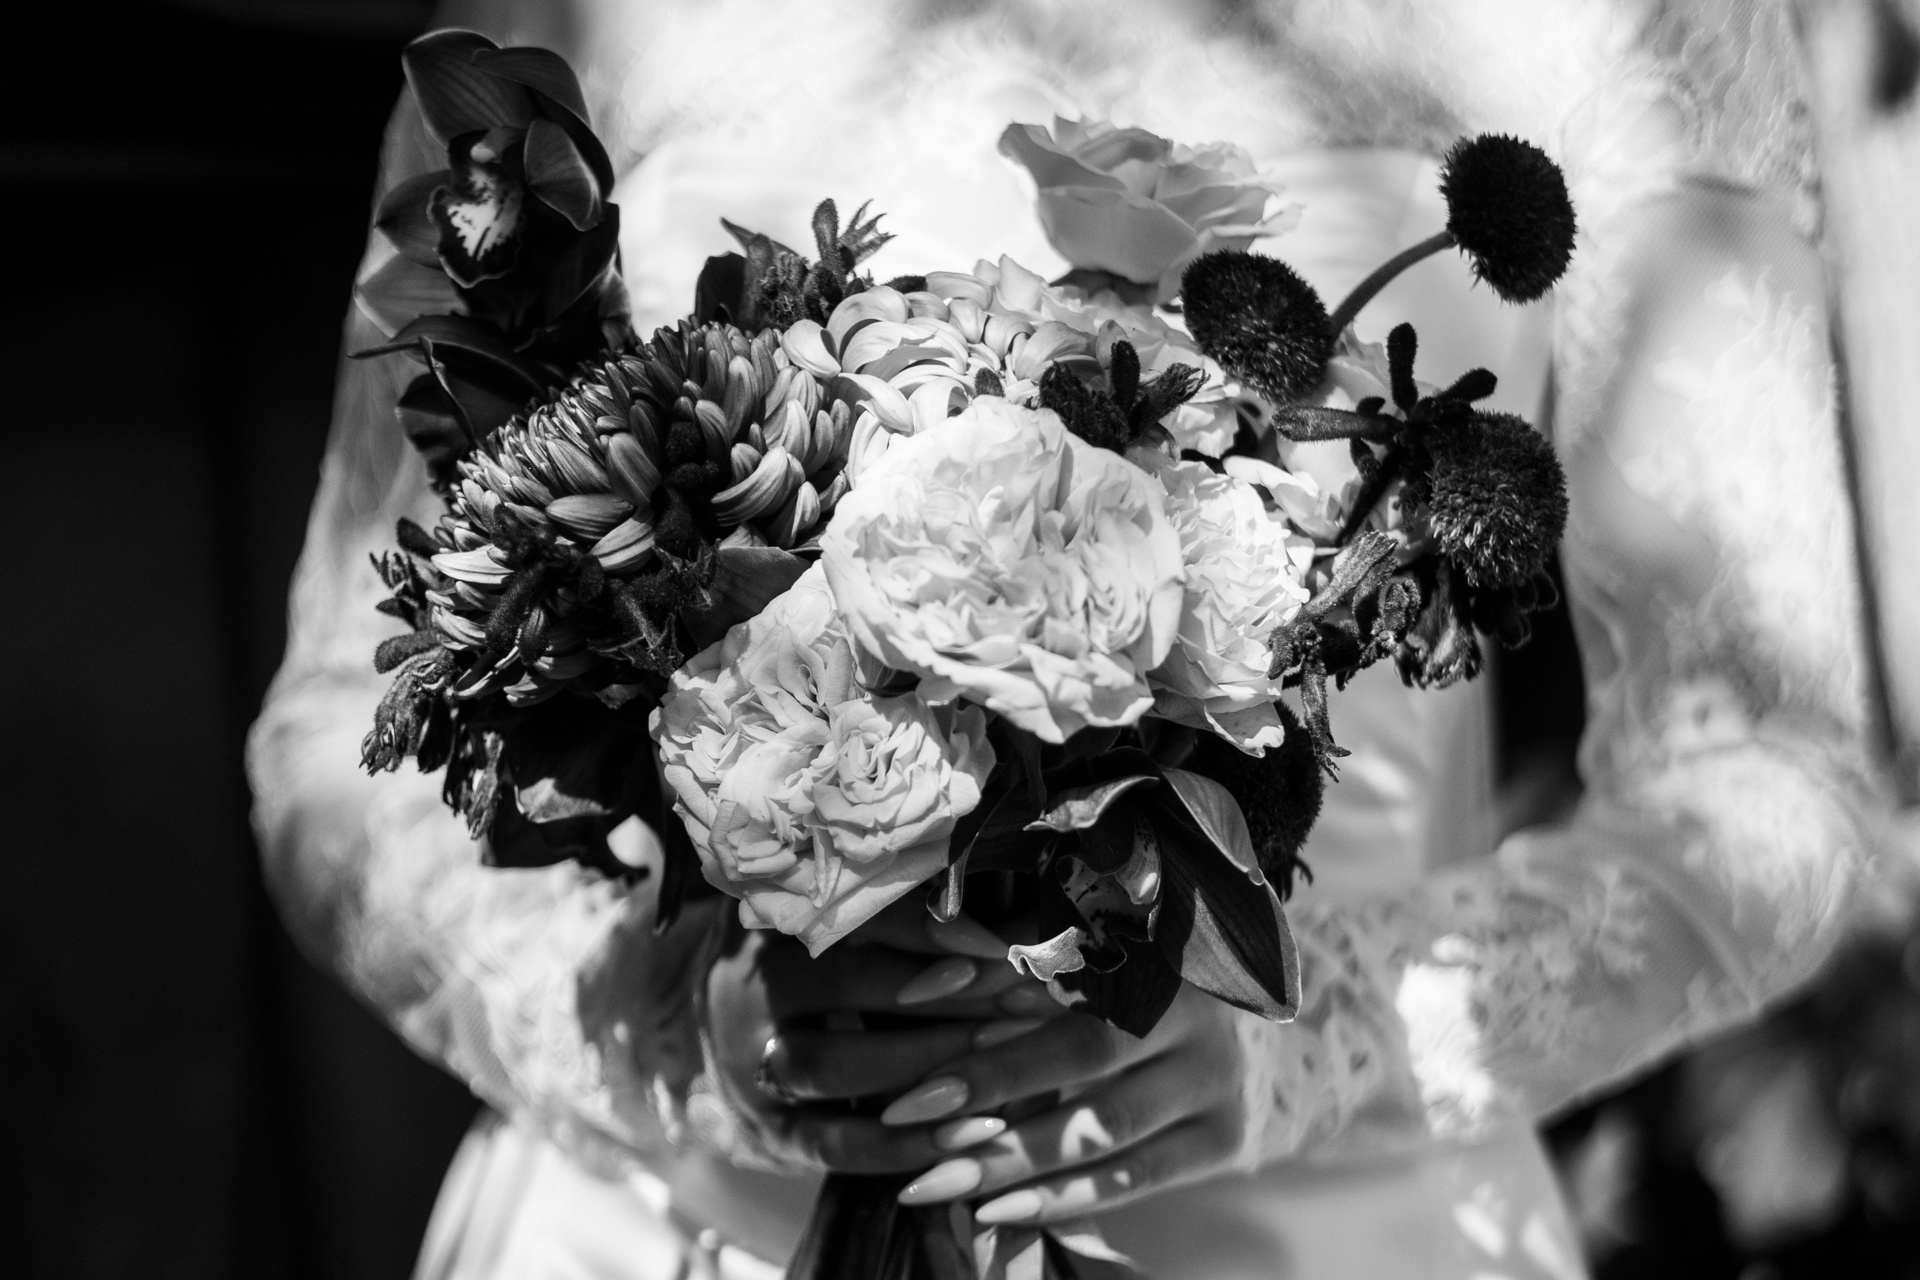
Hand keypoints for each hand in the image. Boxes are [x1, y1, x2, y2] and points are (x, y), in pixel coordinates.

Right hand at [701, 896, 1065, 1173]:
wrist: (734, 1032)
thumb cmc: (824, 958)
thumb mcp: (848, 924)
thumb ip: (917, 919)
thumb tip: (1021, 915)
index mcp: (772, 916)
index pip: (848, 914)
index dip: (924, 928)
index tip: (997, 944)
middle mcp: (748, 985)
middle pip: (844, 984)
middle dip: (944, 995)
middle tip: (1024, 998)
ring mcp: (750, 1064)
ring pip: (836, 1064)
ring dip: (929, 1061)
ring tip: (1005, 1055)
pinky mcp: (768, 1132)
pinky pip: (837, 1144)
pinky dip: (907, 1142)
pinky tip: (975, 1131)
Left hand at [884, 983, 1251, 1223]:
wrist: (1241, 1037)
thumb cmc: (1128, 983)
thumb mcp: (1072, 956)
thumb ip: (998, 960)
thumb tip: (913, 987)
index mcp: (1150, 948)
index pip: (1056, 991)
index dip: (986, 1030)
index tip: (914, 1087)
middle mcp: (1193, 1011)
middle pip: (1083, 1058)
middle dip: (990, 1097)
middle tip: (912, 1136)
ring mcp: (1214, 1079)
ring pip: (1104, 1129)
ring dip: (1013, 1162)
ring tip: (936, 1184)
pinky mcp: (1223, 1138)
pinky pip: (1134, 1179)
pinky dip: (1062, 1199)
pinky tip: (998, 1212)